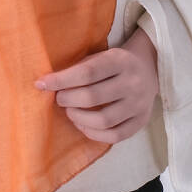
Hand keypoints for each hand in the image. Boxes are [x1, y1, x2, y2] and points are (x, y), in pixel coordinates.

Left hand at [33, 27, 159, 144]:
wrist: (149, 67)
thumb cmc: (113, 63)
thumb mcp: (100, 55)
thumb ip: (78, 68)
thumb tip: (47, 84)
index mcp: (119, 60)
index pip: (86, 72)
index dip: (61, 80)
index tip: (42, 84)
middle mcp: (132, 82)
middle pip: (93, 97)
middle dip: (68, 99)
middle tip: (59, 99)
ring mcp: (139, 104)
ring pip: (104, 120)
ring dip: (79, 118)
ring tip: (70, 112)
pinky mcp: (142, 121)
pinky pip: (115, 135)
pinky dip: (94, 134)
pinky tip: (82, 125)